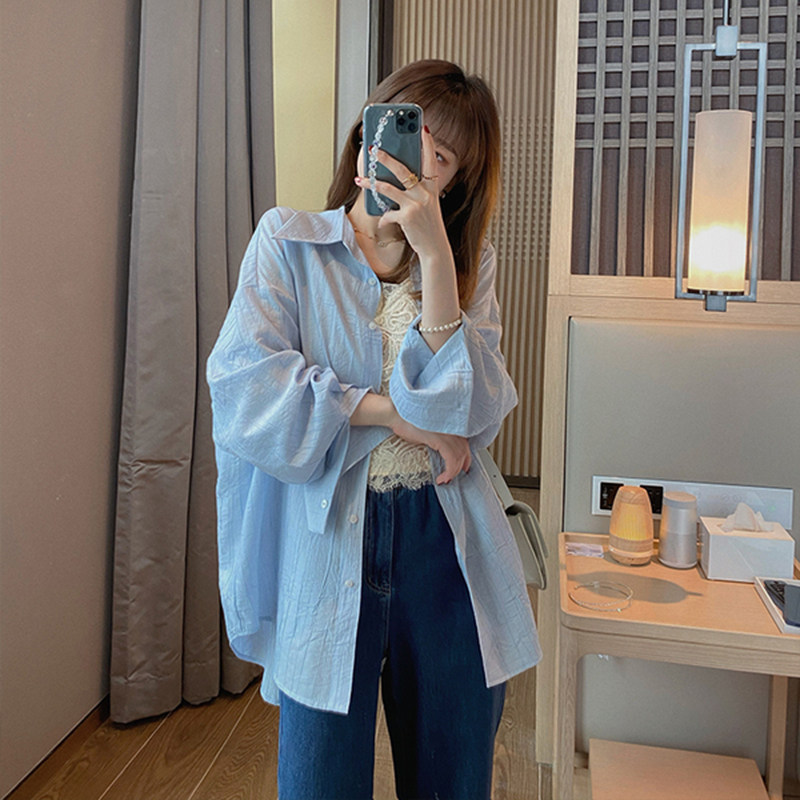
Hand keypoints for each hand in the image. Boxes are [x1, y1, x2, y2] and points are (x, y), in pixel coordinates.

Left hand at [355, 126, 449, 261]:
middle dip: (386, 158)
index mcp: (432, 188)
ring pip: (389, 189)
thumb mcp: (427, 205)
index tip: (423, 128)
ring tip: (360, 179)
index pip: (431, 161)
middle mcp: (425, 194)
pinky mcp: (406, 217)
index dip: (428, 144)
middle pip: (403, 170)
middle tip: (373, 149)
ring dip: (372, 183)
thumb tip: (392, 181)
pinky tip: (382, 220)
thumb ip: (414, 192)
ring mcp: (415, 205)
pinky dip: (384, 218)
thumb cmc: (428, 225)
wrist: (435, 248)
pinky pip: (388, 214)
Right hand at [391, 415, 470, 484]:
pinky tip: (441, 478)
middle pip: (465, 452)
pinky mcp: (442, 440)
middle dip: (460, 468)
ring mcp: (450, 433)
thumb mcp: (428, 432)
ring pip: (459, 459)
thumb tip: (442, 453)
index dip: (464, 459)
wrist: (397, 415)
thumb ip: (439, 441)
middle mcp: (454, 428)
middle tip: (451, 477)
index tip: (460, 469)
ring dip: (452, 473)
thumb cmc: (408, 422)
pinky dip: (449, 473)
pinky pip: (452, 461)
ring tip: (444, 479)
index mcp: (452, 424)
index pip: (465, 445)